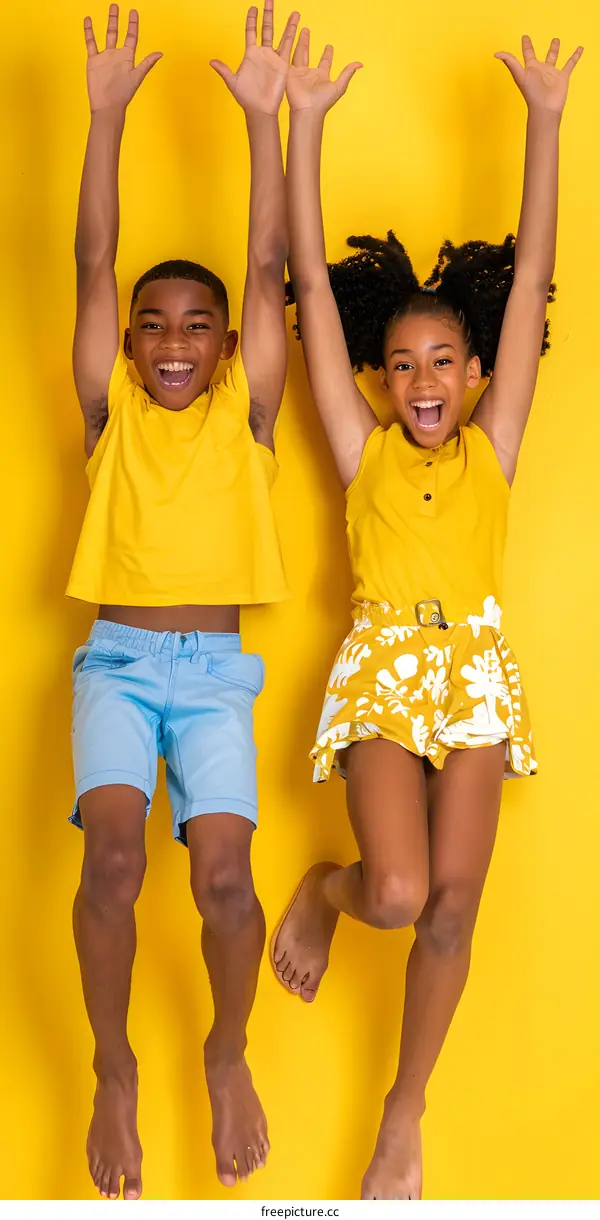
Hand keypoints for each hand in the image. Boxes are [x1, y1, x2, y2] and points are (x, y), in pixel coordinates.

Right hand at [84, 5, 161, 113]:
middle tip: (117, 6)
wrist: (107, 105)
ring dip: (108, 22)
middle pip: (118, 32)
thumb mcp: (136, 77)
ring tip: (110, 9)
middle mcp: (117, 55)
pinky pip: (91, 43)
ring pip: (106, 35)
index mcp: (128, 58)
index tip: (133, 12)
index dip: (133, 25)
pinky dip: (89, 31)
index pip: (131, 37)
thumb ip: (147, 64)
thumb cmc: (123, 95)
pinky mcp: (94, 60)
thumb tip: (160, 53)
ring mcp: (105, 56)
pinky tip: (88, 20)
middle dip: (118, 20)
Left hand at [210, 1, 299, 115]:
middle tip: (269, 0)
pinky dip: (294, 38)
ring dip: (288, 25)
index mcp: (251, 54)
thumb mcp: (233, 82)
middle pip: (267, 29)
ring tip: (294, 13)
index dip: (252, 20)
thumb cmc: (246, 98)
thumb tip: (211, 61)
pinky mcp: (283, 65)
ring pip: (282, 36)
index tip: (253, 8)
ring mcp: (274, 58)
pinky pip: (289, 49)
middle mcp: (263, 54)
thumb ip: (224, 70)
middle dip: (268, 14)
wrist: (260, 109)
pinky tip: (299, 28)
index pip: (251, 32)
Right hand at [286, 29, 361, 114]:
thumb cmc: (323, 101)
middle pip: (308, 53)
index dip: (327, 54)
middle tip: (307, 31)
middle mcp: (310, 73)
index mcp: (321, 76)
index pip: (324, 62)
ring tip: (298, 29)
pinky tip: (286, 39)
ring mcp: (299, 73)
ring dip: (298, 42)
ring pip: (298, 53)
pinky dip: (287, 49)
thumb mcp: (339, 86)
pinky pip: (288, 59)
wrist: (307, 109)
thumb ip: (347, 73)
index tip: (329, 46)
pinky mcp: (289, 74)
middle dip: (307, 42)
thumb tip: (360, 64)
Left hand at [495, 35, 582, 114]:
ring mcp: (552, 73)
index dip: (526, 45)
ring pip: (554, 57)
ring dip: (555, 49)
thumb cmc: (532, 93)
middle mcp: (540, 70)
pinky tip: (579, 49)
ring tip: (556, 40)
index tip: (525, 37)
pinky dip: (575, 56)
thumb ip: (510, 62)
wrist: (545, 108)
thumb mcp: (519, 75)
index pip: (527, 53)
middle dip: (535, 48)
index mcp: (530, 68)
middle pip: (539, 55)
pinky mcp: (562, 76)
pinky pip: (570, 63)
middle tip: (532, 39)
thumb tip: (497, 53)